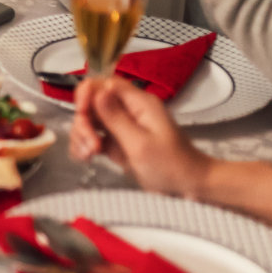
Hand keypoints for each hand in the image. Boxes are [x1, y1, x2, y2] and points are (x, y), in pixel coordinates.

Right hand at [69, 77, 212, 197]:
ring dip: (81, 136)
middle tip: (91, 147)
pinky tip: (86, 158)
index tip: (82, 115)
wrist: (190, 188)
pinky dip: (84, 146)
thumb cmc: (170, 166)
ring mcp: (121, 127)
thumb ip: (116, 118)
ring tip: (89, 156)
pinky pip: (92, 137)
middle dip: (84, 123)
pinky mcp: (116, 143)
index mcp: (138, 103)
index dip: (87, 94)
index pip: (103, 83)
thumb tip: (96, 92)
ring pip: (89, 121)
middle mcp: (128, 110)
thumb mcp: (140, 144)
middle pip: (91, 103)